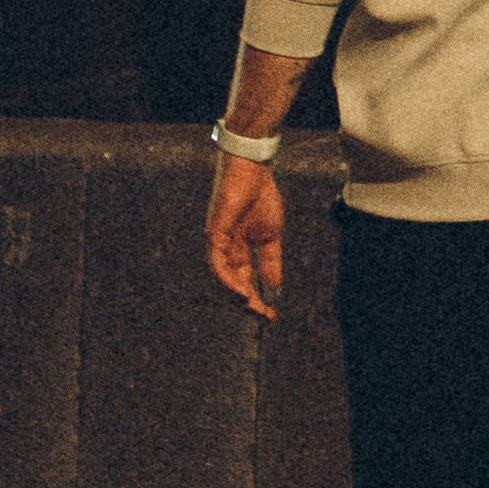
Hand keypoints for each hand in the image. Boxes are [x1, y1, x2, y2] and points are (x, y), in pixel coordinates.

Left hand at [206, 157, 284, 320]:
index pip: (243, 282)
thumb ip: (270, 262)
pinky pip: (217, 264)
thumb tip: (274, 288)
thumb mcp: (271, 236)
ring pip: (221, 280)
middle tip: (263, 316)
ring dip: (236, 297)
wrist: (254, 170)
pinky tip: (241, 291)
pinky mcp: (214, 235)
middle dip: (247, 304)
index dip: (256, 300)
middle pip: (230, 286)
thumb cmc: (261, 197)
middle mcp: (223, 251)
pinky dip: (227, 281)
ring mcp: (217, 244)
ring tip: (252, 308)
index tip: (270, 315)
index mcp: (237, 251)